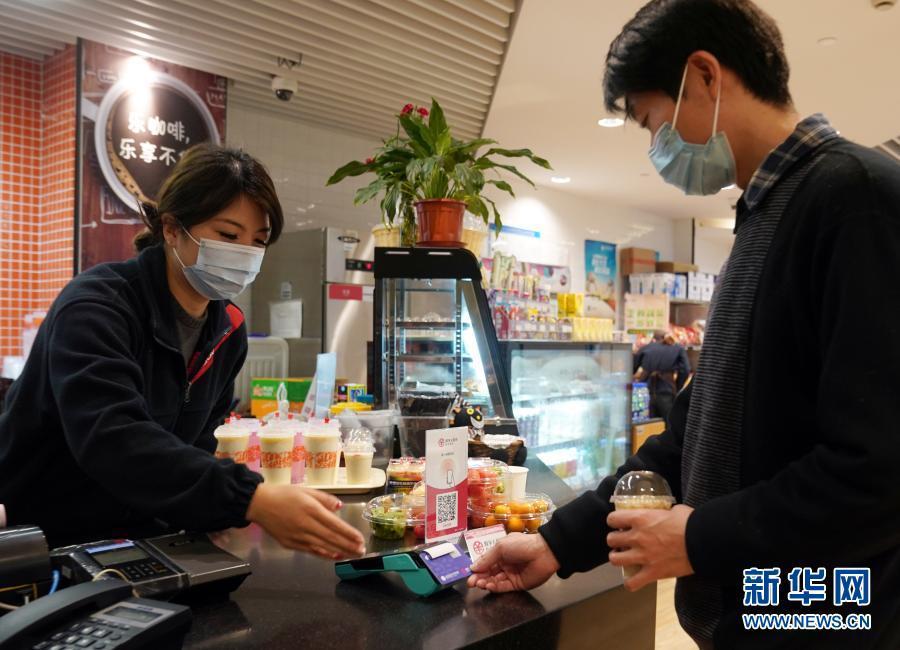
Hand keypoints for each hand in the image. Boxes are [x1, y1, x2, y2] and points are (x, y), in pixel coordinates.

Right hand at [246, 483, 365, 559]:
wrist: (259, 504)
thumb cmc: (284, 494)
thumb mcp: (306, 490)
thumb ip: (324, 499)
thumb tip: (339, 507)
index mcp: (311, 509)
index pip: (335, 525)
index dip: (349, 534)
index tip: (361, 539)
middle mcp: (306, 525)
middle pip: (331, 538)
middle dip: (349, 546)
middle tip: (362, 551)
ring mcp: (298, 537)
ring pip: (323, 547)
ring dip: (340, 552)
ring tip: (353, 555)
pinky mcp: (291, 544)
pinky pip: (311, 551)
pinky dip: (325, 554)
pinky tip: (335, 556)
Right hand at [466, 533, 560, 592]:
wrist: (544, 553)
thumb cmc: (521, 545)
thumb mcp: (501, 547)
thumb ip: (487, 558)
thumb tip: (473, 567)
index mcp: (500, 553)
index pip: (485, 562)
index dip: (477, 568)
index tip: (468, 574)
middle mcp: (504, 564)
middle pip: (488, 573)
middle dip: (479, 578)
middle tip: (471, 582)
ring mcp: (510, 575)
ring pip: (494, 581)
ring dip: (485, 583)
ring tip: (479, 584)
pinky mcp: (516, 585)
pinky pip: (503, 587)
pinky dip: (494, 587)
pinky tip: (488, 586)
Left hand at [606, 504, 694, 591]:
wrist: (703, 542)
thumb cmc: (691, 522)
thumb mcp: (674, 510)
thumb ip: (663, 512)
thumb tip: (665, 514)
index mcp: (640, 518)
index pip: (613, 519)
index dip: (614, 521)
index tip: (619, 524)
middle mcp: (637, 537)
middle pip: (611, 540)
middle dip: (615, 540)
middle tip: (623, 542)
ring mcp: (643, 556)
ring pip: (615, 559)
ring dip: (618, 558)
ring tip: (624, 557)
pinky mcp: (652, 573)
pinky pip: (632, 583)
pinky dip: (630, 583)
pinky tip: (634, 579)